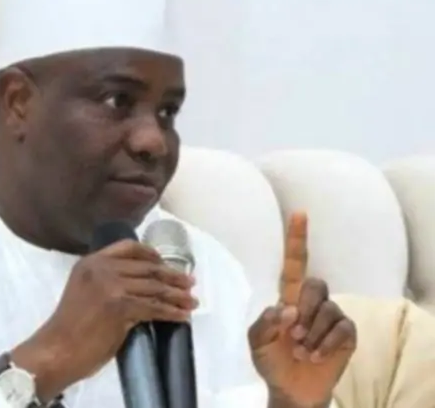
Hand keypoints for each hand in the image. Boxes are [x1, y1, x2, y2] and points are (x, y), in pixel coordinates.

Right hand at [11, 239, 197, 400]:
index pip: (128, 247)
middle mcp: (102, 269)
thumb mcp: (83, 292)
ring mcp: (111, 287)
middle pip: (147, 267)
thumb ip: (105, 282)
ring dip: (177, 295)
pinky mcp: (121, 307)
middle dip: (172, 276)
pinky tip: (182, 315)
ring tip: (191, 301)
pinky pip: (154, 308)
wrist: (56, 350)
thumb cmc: (68, 328)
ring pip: (154, 287)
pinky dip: (172, 312)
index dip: (152, 253)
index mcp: (91, 262)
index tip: (166, 263)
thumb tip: (137, 287)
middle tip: (189, 283)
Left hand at [248, 213, 356, 407]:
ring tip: (300, 351)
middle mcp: (311, 301)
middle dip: (303, 311)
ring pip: (328, 310)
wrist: (290, 388)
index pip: (294, 264)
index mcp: (288, 297)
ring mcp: (330, 315)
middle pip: (314, 285)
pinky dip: (325, 345)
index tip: (299, 214)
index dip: (297, 239)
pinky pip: (341, 329)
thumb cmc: (271, 359)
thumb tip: (287, 309)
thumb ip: (264, 322)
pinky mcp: (346, 333)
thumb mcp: (256, 341)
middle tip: (291, 336)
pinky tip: (315, 356)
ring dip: (311, 335)